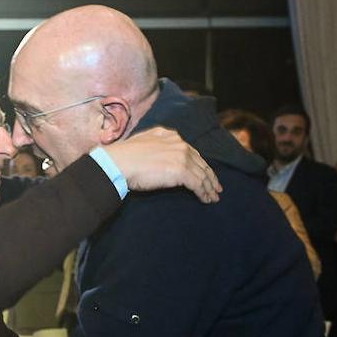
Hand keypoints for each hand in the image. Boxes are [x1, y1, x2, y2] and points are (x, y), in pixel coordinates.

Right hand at [106, 127, 222, 202]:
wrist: (120, 162)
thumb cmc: (125, 156)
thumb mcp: (144, 142)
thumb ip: (158, 144)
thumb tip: (162, 155)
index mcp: (171, 136)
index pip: (192, 152)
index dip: (201, 165)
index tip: (206, 174)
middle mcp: (179, 143)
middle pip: (201, 163)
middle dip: (210, 176)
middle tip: (216, 188)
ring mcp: (181, 156)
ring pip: (202, 174)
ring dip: (209, 188)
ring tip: (213, 197)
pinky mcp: (181, 170)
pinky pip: (198, 184)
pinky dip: (204, 193)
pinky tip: (206, 200)